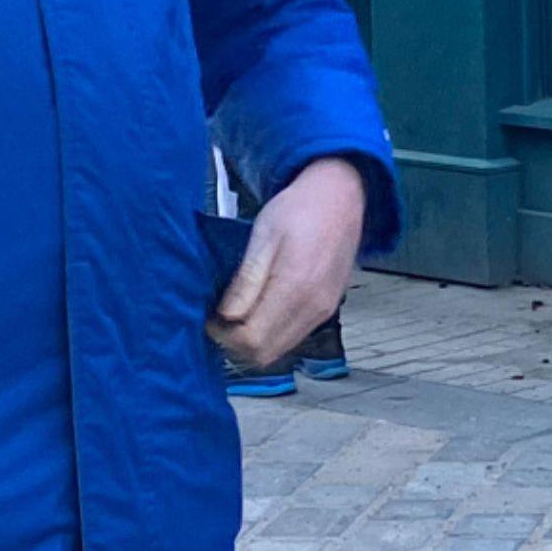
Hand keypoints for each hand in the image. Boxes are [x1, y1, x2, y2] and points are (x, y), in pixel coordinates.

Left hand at [211, 156, 364, 367]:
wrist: (341, 197)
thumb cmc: (300, 209)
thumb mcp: (263, 236)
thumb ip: (247, 281)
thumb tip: (226, 316)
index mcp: (295, 287)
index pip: (252, 340)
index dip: (224, 335)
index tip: (211, 317)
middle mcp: (313, 307)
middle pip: (265, 353)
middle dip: (236, 343)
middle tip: (220, 317)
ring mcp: (323, 311)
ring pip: (280, 349)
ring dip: (254, 340)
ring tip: (239, 311)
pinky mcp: (328, 309)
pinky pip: (293, 336)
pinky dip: (272, 332)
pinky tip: (261, 308)